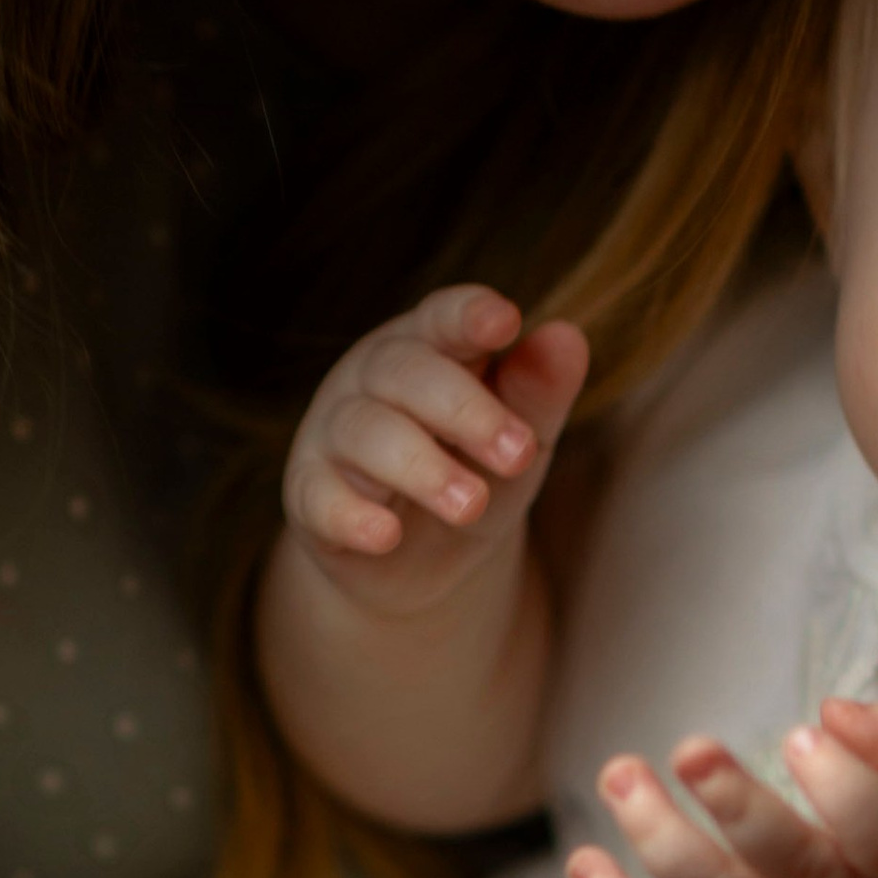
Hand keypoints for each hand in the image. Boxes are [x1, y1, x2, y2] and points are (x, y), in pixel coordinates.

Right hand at [280, 286, 587, 623]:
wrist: (420, 561)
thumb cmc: (472, 470)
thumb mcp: (519, 436)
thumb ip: (540, 390)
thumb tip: (568, 336)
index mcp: (429, 347)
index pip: (442, 318)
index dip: (468, 316)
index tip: (506, 321)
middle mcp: (372, 378)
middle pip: (405, 372)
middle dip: (463, 409)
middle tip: (518, 454)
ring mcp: (334, 434)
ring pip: (365, 431)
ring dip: (420, 466)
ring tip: (470, 503)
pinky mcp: (309, 494)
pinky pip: (319, 496)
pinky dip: (351, 514)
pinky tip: (386, 534)